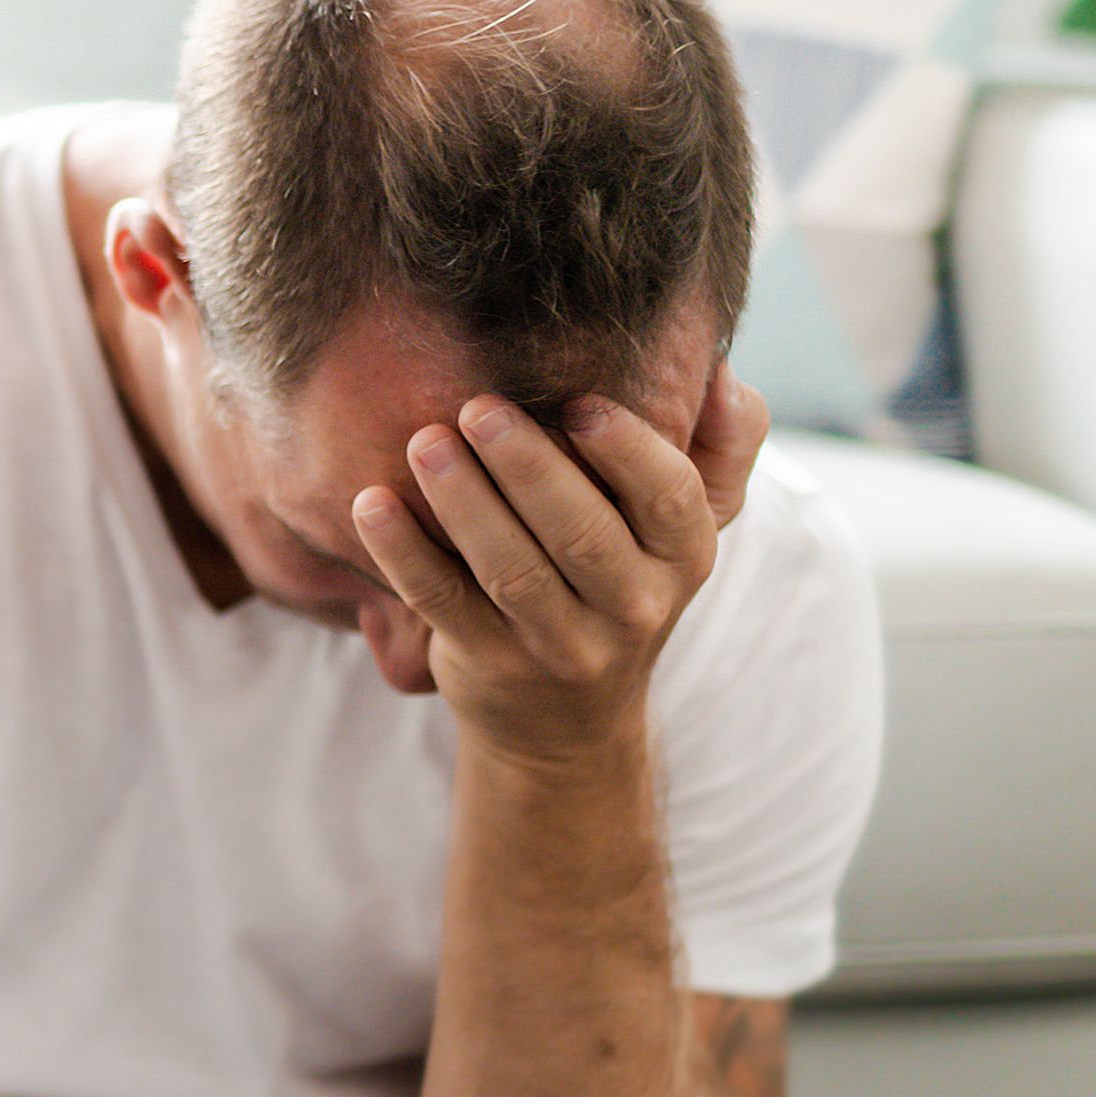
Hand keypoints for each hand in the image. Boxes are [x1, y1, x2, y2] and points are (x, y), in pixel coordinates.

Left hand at [351, 367, 768, 765]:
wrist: (568, 723)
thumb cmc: (621, 587)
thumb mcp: (682, 533)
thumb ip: (720, 451)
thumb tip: (724, 372)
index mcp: (683, 558)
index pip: (670, 498)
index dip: (627, 449)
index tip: (577, 402)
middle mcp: (631, 607)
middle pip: (582, 533)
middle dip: (528, 466)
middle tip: (478, 407)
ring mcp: (558, 644)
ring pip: (511, 569)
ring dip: (463, 501)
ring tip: (424, 442)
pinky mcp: (488, 663)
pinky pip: (442, 602)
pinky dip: (403, 552)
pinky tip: (371, 504)